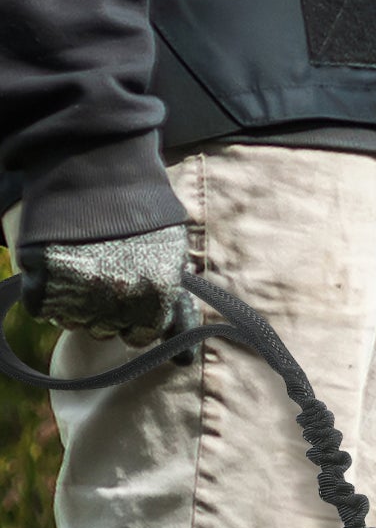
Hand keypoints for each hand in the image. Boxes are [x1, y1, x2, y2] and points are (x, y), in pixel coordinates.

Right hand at [18, 223, 199, 349]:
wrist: (94, 164)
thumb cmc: (140, 214)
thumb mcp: (171, 259)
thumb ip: (179, 313)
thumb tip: (184, 363)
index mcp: (156, 295)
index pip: (140, 337)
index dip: (132, 319)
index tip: (127, 296)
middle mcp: (120, 297)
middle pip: (104, 331)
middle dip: (103, 310)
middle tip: (100, 273)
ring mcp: (79, 287)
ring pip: (71, 323)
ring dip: (73, 304)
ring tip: (79, 266)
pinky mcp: (42, 273)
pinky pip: (39, 307)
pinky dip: (43, 295)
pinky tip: (55, 269)